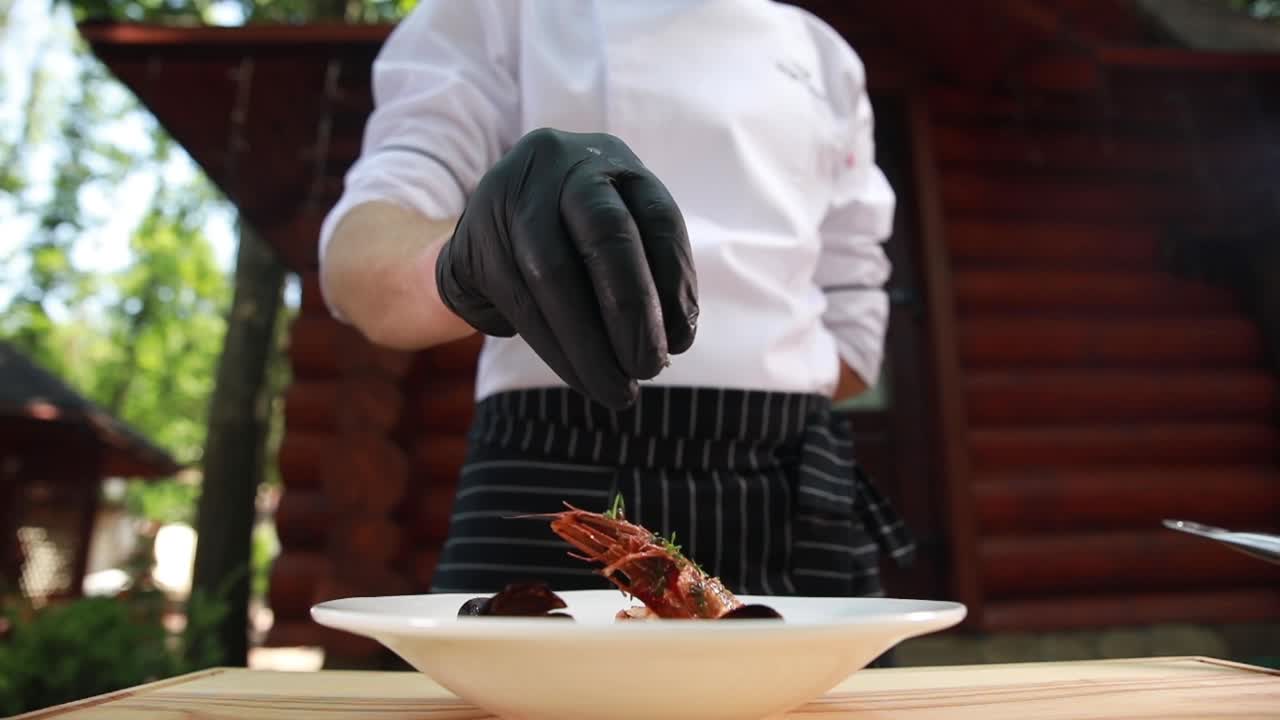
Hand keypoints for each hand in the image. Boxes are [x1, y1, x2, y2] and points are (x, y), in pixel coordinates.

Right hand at [435, 128, 698, 408]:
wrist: (482, 238)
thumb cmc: (568, 244)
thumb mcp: (612, 238)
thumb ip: (645, 274)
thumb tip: (673, 337)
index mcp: (609, 159)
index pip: (657, 218)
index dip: (676, 283)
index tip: (681, 341)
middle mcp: (560, 163)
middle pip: (606, 234)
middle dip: (632, 310)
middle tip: (650, 369)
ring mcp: (510, 195)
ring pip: (555, 274)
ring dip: (590, 345)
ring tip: (617, 391)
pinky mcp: (474, 238)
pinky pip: (520, 301)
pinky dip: (557, 350)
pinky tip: (580, 377)